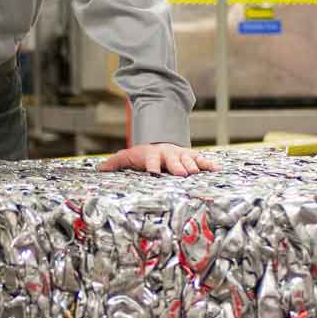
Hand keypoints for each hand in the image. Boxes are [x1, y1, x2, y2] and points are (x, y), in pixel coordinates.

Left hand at [99, 142, 217, 175]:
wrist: (159, 143)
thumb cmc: (142, 156)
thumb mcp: (127, 157)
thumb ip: (115, 163)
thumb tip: (100, 170)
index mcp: (151, 156)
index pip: (151, 160)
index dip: (152, 166)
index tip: (153, 173)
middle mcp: (167, 154)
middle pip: (172, 160)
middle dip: (176, 166)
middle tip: (181, 174)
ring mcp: (181, 155)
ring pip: (188, 159)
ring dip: (193, 165)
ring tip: (197, 172)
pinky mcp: (192, 157)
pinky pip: (202, 159)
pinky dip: (209, 164)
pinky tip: (217, 169)